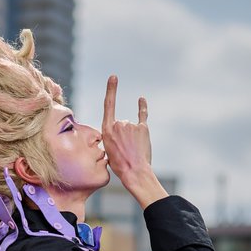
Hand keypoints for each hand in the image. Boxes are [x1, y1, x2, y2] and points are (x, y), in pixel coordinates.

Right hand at [101, 75, 166, 209]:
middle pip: (121, 124)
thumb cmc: (120, 165)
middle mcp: (119, 124)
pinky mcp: (143, 128)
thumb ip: (112, 136)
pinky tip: (141, 99)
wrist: (134, 173)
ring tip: (132, 151)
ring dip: (132, 137)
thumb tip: (118, 133)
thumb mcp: (108, 150)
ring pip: (131, 127)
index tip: (114, 77)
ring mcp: (131, 125)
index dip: (111, 90)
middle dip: (123, 136)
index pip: (109, 105)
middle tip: (124, 151)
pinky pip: (142, 115)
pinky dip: (142, 107)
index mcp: (107, 130)